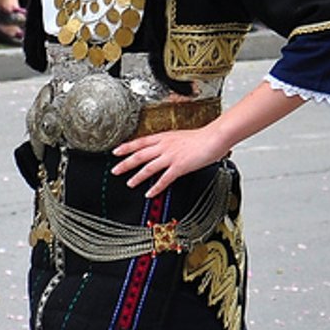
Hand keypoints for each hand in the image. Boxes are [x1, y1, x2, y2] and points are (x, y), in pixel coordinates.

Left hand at [112, 125, 233, 197]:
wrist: (214, 137)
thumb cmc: (201, 137)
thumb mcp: (179, 136)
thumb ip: (169, 143)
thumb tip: (163, 148)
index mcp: (163, 137)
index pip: (139, 142)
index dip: (126, 147)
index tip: (115, 151)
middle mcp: (164, 146)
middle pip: (139, 155)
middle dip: (125, 163)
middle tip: (115, 170)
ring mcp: (170, 156)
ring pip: (148, 167)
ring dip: (137, 177)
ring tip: (129, 183)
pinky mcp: (179, 166)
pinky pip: (164, 179)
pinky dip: (155, 187)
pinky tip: (149, 193)